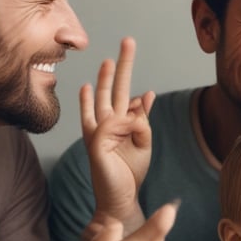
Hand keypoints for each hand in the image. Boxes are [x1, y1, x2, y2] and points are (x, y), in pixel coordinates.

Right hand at [81, 37, 154, 228]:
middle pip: (112, 89)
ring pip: (102, 99)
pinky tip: (132, 110)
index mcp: (119, 124)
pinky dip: (125, 122)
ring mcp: (99, 133)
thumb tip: (145, 95)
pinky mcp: (96, 145)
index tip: (143, 83)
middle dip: (121, 66)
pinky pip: (110, 125)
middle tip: (127, 41)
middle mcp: (106, 124)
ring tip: (109, 60)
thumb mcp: (144, 143)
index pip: (125, 96)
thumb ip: (143, 121)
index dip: (134, 85)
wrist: (120, 198)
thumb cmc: (130, 173)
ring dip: (106, 79)